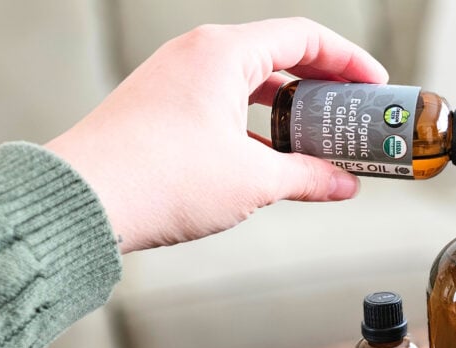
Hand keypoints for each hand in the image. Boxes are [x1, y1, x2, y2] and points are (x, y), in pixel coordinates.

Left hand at [45, 17, 387, 251]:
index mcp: (223, 52)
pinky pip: (222, 103)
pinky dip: (255, 124)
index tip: (374, 86)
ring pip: (249, 83)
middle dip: (323, 88)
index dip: (349, 62)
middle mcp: (197, 55)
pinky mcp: (160, 108)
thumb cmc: (159, 179)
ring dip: (289, 110)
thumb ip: (308, 177)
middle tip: (353, 116)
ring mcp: (174, 80)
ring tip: (320, 142)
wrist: (82, 201)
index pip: (305, 38)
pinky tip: (272, 157)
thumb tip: (341, 184)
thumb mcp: (253, 181)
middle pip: (279, 57)